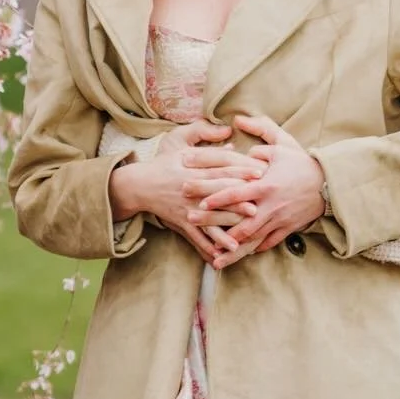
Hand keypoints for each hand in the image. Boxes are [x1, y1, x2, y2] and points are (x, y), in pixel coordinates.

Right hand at [109, 121, 262, 262]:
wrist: (140, 184)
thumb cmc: (164, 164)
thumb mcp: (182, 148)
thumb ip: (208, 147)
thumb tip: (231, 144)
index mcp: (194, 167)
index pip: (221, 167)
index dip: (240, 169)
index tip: (259, 172)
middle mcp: (191, 187)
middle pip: (218, 192)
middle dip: (238, 199)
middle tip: (257, 204)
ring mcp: (186, 206)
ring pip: (209, 217)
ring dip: (227, 225)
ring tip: (244, 232)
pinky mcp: (181, 221)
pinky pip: (196, 236)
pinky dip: (207, 245)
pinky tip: (221, 253)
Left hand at [201, 114, 324, 268]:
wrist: (330, 185)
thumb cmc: (302, 163)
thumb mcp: (283, 143)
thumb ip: (260, 131)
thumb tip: (238, 122)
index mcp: (266, 185)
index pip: (236, 192)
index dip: (216, 197)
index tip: (198, 200)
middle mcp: (270, 206)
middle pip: (238, 220)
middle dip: (213, 223)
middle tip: (190, 222)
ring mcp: (278, 220)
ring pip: (251, 239)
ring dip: (232, 249)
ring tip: (214, 258)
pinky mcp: (286, 229)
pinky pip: (267, 243)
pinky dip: (252, 249)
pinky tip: (238, 254)